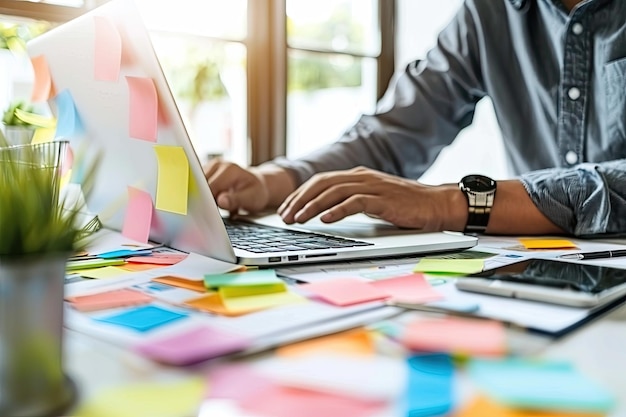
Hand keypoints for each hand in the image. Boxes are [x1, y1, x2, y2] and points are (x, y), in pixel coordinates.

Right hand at [203, 160, 296, 214]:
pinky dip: (199, 194)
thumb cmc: (255, 192)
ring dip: (199, 196)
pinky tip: (206, 201)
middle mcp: (218, 165)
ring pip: (195, 184)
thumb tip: (221, 201)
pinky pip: (196, 184)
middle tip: (207, 211)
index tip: (206, 211)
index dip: (207, 200)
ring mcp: (210, 167)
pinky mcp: (205, 172)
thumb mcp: (251, 199)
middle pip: (200, 184)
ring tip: (208, 206)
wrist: (256, 185)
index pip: (211, 186)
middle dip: (202, 199)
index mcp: (230, 169)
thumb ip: (236, 200)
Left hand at [277, 166, 464, 230]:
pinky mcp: (383, 199)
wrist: (436, 204)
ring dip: (312, 206)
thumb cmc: (405, 205)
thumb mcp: (372, 200)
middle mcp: (361, 177)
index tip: (286, 209)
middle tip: (284, 216)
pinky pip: (355, 202)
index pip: (320, 181)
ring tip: (298, 219)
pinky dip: (337, 210)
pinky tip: (325, 220)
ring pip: (334, 192)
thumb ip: (351, 200)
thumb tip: (326, 212)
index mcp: (357, 176)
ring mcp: (372, 186)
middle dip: (299, 200)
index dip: (300, 194)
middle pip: (321, 184)